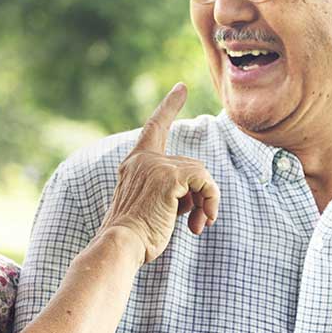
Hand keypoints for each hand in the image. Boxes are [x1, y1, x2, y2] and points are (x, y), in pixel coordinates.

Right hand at [98, 83, 219, 263]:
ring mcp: (156, 165)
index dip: (169, 106)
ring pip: (200, 174)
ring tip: (196, 226)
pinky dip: (211, 201)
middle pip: (190, 164)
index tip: (181, 87)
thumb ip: (165, 188)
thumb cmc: (134, 236)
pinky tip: (202, 223)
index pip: (154, 127)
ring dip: (205, 202)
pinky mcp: (170, 176)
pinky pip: (205, 181)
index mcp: (134, 164)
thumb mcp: (147, 204)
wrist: (121, 244)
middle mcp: (143, 159)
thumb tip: (199, 187)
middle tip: (196, 222)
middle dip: (198, 194)